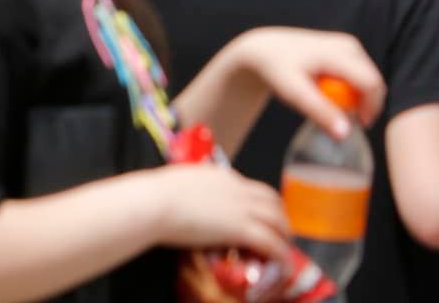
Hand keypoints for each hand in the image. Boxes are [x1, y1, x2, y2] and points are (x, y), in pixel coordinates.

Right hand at [150, 163, 289, 258]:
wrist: (155, 202)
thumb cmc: (157, 194)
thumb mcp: (179, 183)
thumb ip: (191, 189)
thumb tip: (186, 199)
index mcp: (221, 175)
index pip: (251, 187)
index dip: (261, 204)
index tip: (259, 216)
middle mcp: (236, 188)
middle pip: (272, 200)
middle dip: (279, 217)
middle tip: (278, 233)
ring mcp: (241, 207)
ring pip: (277, 220)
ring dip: (283, 236)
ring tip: (282, 250)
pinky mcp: (241, 228)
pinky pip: (271, 243)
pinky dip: (280, 254)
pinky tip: (281, 264)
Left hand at [233, 27, 384, 137]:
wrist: (265, 49)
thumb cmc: (277, 70)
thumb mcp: (294, 93)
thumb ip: (320, 112)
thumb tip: (345, 134)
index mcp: (338, 52)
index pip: (371, 84)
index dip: (371, 108)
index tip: (359, 125)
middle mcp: (349, 45)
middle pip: (374, 83)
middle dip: (365, 104)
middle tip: (342, 117)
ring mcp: (349, 45)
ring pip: (369, 81)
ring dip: (358, 97)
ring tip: (330, 102)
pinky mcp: (347, 49)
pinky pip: (361, 76)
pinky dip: (352, 89)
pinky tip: (329, 91)